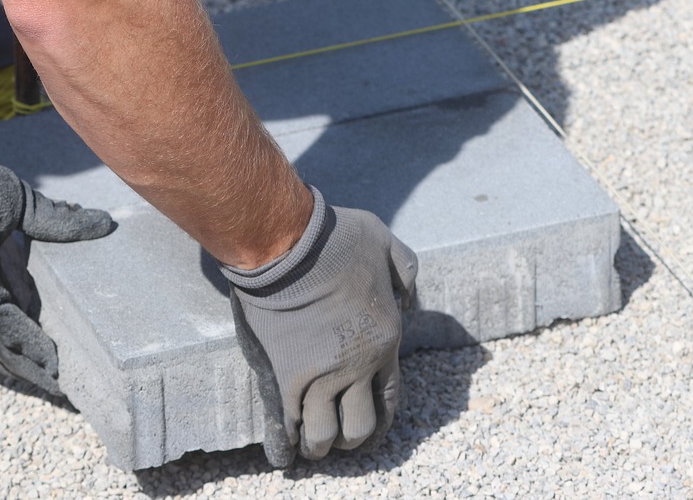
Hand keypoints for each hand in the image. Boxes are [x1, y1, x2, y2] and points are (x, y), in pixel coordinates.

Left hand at [0, 137, 112, 395]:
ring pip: (6, 346)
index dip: (37, 326)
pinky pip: (9, 332)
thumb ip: (60, 220)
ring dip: (32, 368)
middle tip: (62, 380)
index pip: (18, 307)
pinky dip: (31, 349)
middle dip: (33, 361)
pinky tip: (53, 363)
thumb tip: (102, 222)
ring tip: (58, 385)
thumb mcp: (23, 208)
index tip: (60, 343)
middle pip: (9, 338)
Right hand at [220, 187, 416, 466]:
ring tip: (312, 445)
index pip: (391, 396)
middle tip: (339, 437)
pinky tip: (284, 454)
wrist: (289, 242)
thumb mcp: (387, 242)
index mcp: (386, 338)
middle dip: (352, 437)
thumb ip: (404, 270)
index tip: (371, 429)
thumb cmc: (337, 237)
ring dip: (319, 444)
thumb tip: (408, 296)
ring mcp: (323, 374)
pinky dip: (286, 443)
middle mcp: (359, 365)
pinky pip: (289, 423)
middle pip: (361, 425)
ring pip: (326, 434)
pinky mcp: (287, 376)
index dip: (381, 419)